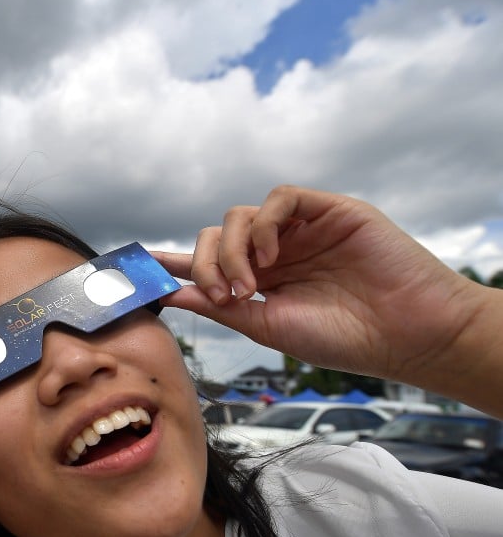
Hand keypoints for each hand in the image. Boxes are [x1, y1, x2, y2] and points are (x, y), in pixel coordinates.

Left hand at [154, 185, 480, 381]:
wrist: (403, 335)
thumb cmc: (342, 337)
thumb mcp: (267, 326)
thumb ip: (219, 306)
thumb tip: (171, 294)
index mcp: (259, 281)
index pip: (206, 263)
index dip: (171, 262)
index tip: (134, 266)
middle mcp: (273, 252)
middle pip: (213, 236)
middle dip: (205, 264)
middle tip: (223, 296)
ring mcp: (298, 230)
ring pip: (237, 217)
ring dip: (230, 251)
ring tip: (249, 287)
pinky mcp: (326, 210)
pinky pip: (278, 199)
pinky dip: (262, 225)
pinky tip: (270, 257)